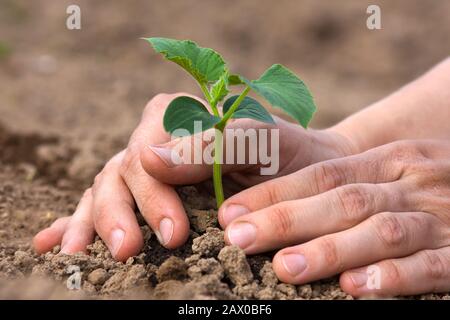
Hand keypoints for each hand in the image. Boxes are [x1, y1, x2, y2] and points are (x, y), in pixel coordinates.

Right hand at [33, 93, 353, 260]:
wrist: (306, 173)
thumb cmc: (285, 153)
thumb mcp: (259, 141)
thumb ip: (211, 142)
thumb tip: (148, 156)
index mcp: (178, 120)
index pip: (148, 151)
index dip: (153, 193)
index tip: (174, 232)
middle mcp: (156, 145)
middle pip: (120, 174)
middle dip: (121, 214)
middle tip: (127, 252)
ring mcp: (148, 173)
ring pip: (105, 190)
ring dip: (91, 222)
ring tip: (77, 256)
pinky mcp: (147, 198)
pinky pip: (105, 205)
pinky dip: (77, 222)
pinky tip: (57, 243)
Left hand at [218, 140, 449, 296]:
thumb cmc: (423, 183)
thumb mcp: (390, 171)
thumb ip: (345, 185)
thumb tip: (272, 209)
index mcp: (388, 161)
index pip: (322, 175)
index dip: (274, 194)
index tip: (232, 213)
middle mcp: (411, 184)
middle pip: (343, 201)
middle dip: (288, 220)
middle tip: (240, 238)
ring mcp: (440, 218)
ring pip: (381, 232)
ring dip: (331, 250)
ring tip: (284, 268)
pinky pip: (431, 267)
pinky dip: (393, 277)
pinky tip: (355, 289)